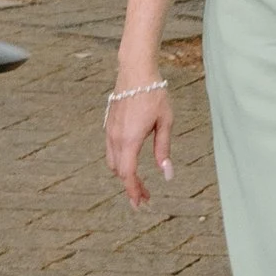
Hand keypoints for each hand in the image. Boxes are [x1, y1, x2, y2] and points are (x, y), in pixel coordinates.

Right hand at [106, 76, 172, 210]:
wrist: (135, 71)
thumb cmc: (154, 94)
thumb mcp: (166, 122)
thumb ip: (163, 149)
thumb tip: (166, 174)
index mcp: (129, 140)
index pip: (128, 174)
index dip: (133, 191)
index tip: (140, 204)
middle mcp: (115, 138)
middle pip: (119, 172)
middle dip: (131, 187)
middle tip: (145, 197)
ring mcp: (109, 131)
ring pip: (112, 162)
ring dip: (124, 175)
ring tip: (139, 184)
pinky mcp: (109, 125)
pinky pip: (110, 150)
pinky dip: (119, 162)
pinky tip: (130, 163)